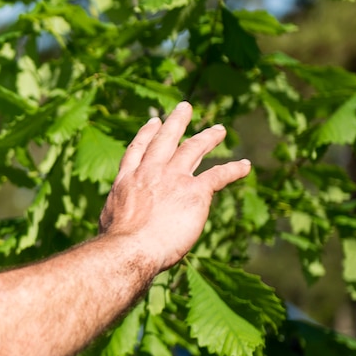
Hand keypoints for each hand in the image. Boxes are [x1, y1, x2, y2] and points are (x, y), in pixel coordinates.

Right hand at [99, 101, 250, 271]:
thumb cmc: (116, 243)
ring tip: (219, 129)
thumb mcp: (109, 220)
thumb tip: (117, 222)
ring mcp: (173, 179)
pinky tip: (245, 165)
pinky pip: (218, 175)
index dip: (147, 133)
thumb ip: (118, 213)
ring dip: (208, 137)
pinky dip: (233, 169)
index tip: (154, 121)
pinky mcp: (195, 191)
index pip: (138, 150)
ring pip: (193, 149)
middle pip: (165, 140)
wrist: (131, 248)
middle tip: (185, 108)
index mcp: (127, 179)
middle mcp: (150, 172)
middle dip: (176, 122)